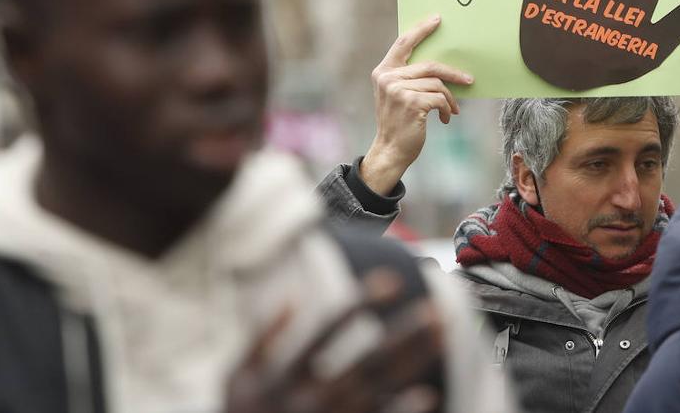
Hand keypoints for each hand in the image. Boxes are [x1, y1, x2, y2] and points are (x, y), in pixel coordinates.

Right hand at [225, 270, 442, 412]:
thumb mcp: (238, 378)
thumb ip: (261, 338)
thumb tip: (289, 297)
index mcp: (283, 374)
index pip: (329, 327)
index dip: (362, 301)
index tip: (395, 279)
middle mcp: (308, 397)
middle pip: (367, 360)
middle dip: (404, 334)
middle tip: (438, 310)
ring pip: (379, 388)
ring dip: (412, 362)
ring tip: (442, 335)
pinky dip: (399, 411)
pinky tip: (428, 396)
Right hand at [361, 16, 472, 195]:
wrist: (391, 150)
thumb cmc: (399, 123)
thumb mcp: (398, 95)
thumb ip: (409, 77)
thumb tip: (441, 66)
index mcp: (383, 72)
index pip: (403, 43)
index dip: (421, 30)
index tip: (437, 19)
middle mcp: (388, 78)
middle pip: (430, 65)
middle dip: (453, 74)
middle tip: (469, 80)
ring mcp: (399, 90)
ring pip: (437, 84)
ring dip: (449, 99)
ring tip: (452, 110)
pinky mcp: (412, 103)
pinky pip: (440, 98)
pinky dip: (447, 108)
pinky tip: (445, 118)